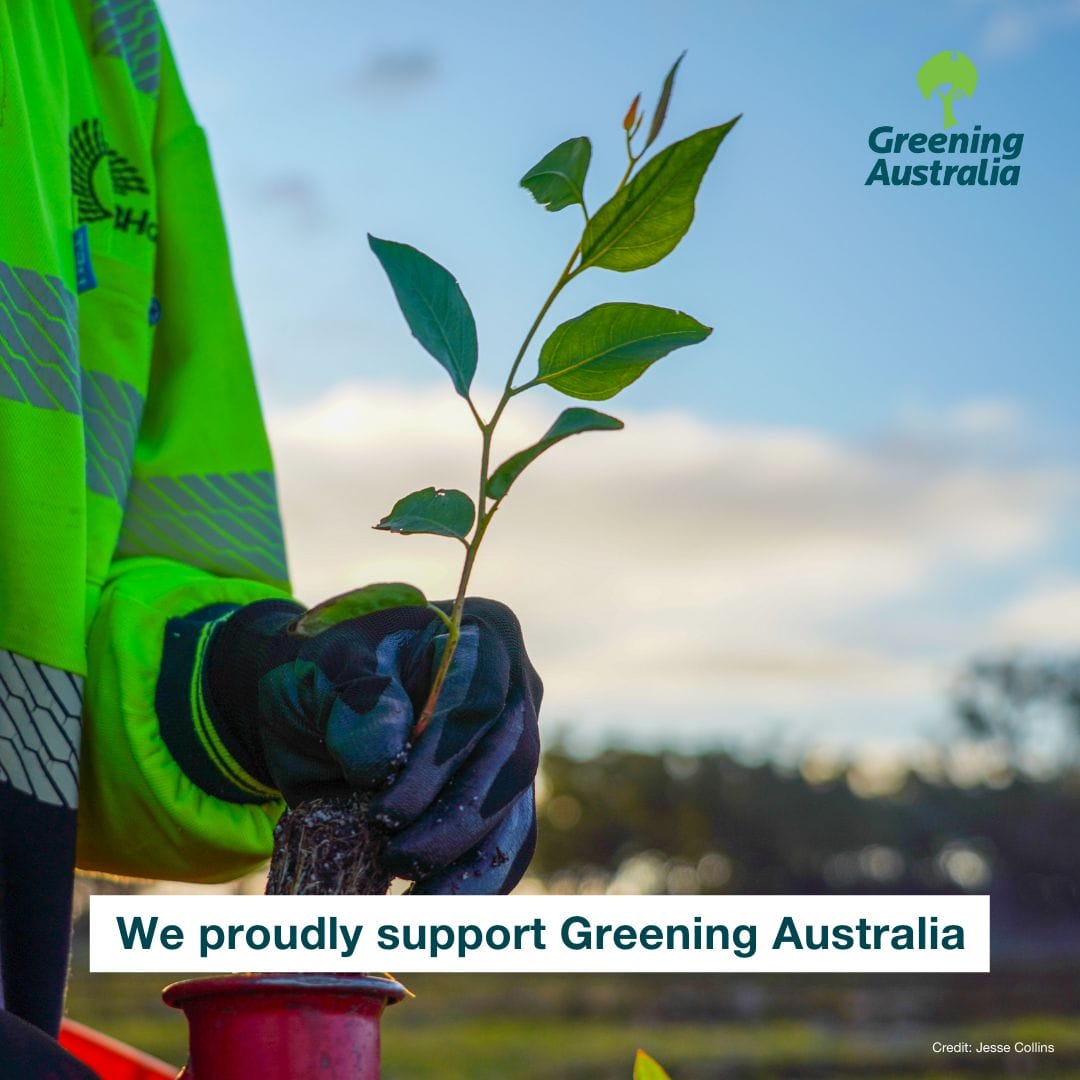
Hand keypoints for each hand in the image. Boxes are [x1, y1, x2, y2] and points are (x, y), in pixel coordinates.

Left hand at [202, 597, 541, 893]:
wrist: (313, 714)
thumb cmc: (320, 679)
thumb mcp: (320, 672)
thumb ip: (353, 701)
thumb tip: (384, 761)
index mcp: (480, 640)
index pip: (481, 699)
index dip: (442, 759)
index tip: (386, 811)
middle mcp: (515, 693)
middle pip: (509, 764)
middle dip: (455, 824)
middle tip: (396, 861)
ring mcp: (514, 749)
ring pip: (515, 817)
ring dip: (470, 873)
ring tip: (415, 916)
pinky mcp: (502, 801)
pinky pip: (505, 851)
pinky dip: (472, 889)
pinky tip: (428, 919)